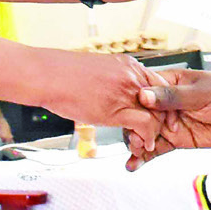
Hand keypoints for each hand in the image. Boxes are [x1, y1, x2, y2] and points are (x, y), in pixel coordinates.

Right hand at [38, 54, 161, 148]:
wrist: (46, 75)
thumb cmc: (63, 75)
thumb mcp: (96, 73)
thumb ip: (112, 82)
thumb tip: (112, 94)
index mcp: (127, 65)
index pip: (158, 83)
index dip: (164, 103)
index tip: (163, 115)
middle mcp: (130, 75)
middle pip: (162, 99)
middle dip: (163, 120)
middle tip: (158, 133)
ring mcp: (125, 90)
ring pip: (156, 113)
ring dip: (155, 132)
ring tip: (145, 142)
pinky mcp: (116, 108)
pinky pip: (145, 124)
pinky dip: (147, 137)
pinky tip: (142, 144)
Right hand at [123, 69, 210, 168]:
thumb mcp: (200, 93)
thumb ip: (172, 97)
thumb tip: (144, 96)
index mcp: (167, 83)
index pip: (141, 93)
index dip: (134, 107)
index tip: (134, 119)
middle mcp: (165, 104)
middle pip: (139, 116)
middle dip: (133, 129)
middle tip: (136, 140)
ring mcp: (169, 123)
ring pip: (145, 134)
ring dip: (136, 145)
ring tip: (134, 154)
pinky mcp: (177, 140)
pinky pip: (157, 149)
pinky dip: (145, 157)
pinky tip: (133, 165)